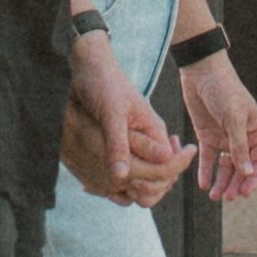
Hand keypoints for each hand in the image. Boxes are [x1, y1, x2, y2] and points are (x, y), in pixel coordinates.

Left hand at [59, 42, 187, 205]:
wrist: (89, 66)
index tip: (129, 188)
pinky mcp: (120, 142)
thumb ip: (118, 144)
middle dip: (141, 189)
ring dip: (125, 186)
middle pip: (158, 176)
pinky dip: (112, 179)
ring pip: (140, 175)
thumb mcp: (111, 113)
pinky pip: (124, 168)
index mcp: (154, 131)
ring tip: (98, 187)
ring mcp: (135, 141)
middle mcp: (149, 139)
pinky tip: (91, 182)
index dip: (154, 184)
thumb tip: (122, 177)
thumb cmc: (103, 83)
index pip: (168, 168)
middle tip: (114, 191)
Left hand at [177, 51, 256, 209]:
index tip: (245, 193)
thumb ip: (240, 146)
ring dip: (222, 182)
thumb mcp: (234, 117)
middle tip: (227, 198)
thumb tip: (248, 172)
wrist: (200, 72)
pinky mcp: (207, 136)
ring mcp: (225, 137)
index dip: (254, 179)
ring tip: (214, 196)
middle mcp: (242, 137)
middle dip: (236, 184)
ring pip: (226, 167)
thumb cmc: (224, 90)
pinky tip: (204, 183)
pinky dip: (207, 171)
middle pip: (242, 168)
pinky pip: (209, 158)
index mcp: (256, 131)